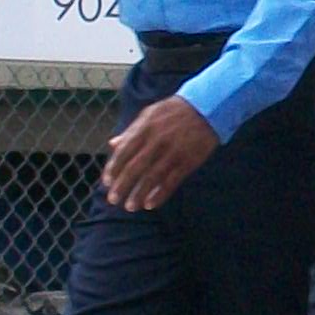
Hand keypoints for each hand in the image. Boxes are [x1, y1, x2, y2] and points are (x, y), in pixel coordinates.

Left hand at [100, 95, 219, 210]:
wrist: (207, 107)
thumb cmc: (174, 111)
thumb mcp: (149, 115)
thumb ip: (131, 131)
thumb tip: (112, 144)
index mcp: (145, 128)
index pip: (124, 152)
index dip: (114, 168)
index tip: (107, 182)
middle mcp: (157, 141)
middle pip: (136, 167)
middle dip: (122, 185)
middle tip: (113, 200)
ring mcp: (173, 152)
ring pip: (152, 177)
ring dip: (139, 194)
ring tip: (130, 207)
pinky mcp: (188, 161)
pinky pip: (171, 181)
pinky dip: (160, 194)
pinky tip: (150, 204)